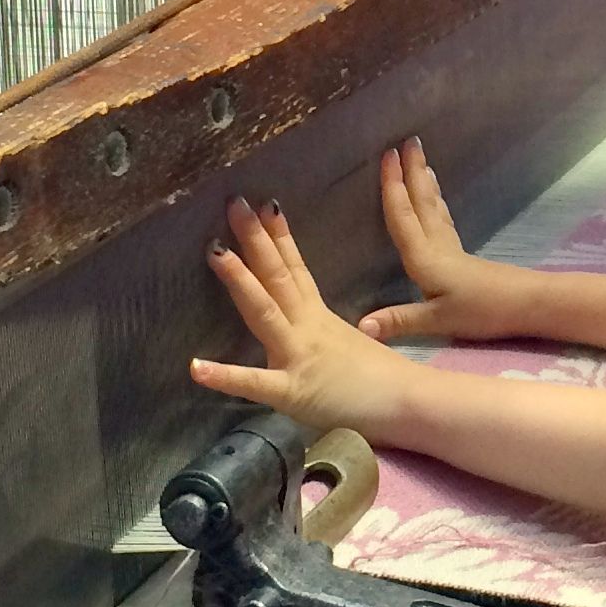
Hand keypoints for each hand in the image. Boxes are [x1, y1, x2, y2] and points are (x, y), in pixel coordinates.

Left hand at [192, 199, 415, 438]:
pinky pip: (255, 383)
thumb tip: (318, 335)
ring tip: (214, 251)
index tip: (265, 204)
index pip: (296, 270)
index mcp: (319, 318)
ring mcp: (298, 356)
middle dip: (255, 239)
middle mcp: (307, 327)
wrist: (410, 403)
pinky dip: (225, 375)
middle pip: (277, 276)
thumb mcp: (351, 347)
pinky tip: (195, 367)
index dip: (279, 237)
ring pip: (265, 310)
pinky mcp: (293, 391)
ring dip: (239, 279)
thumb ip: (328, 337)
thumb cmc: (386, 380)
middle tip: (234, 203)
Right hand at [358, 139, 529, 343]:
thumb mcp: (437, 321)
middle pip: (422, 203)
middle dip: (413, 172)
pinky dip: (437, 205)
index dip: (393, 187)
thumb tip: (359, 326)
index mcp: (425, 258)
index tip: (388, 154)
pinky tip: (438, 204)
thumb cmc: (482, 312)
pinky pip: (444, 221)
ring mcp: (453, 250)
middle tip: (408, 141)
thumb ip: (398, 321)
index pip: (403, 216)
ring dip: (426, 185)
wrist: (528, 305)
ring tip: (422, 163)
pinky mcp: (463, 258)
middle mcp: (438, 247)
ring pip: (435, 209)